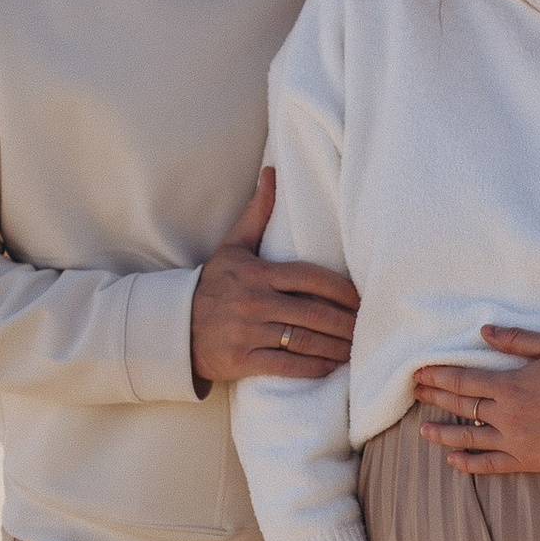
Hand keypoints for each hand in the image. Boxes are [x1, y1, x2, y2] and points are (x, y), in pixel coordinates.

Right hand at [192, 170, 359, 389]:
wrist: (175, 327)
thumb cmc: (212, 285)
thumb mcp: (232, 247)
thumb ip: (256, 213)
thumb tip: (272, 173)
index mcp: (258, 273)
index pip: (310, 277)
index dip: (341, 290)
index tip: (360, 299)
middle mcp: (254, 302)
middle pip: (313, 312)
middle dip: (344, 322)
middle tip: (364, 327)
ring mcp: (248, 332)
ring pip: (304, 340)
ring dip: (335, 346)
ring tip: (354, 348)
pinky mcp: (242, 360)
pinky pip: (287, 365)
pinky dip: (314, 367)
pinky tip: (331, 365)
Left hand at [412, 327, 539, 475]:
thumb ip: (516, 340)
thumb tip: (484, 332)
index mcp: (511, 385)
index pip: (462, 380)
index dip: (438, 375)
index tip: (419, 373)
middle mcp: (507, 415)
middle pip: (460, 406)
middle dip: (434, 398)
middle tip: (415, 393)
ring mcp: (516, 441)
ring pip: (468, 438)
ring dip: (442, 433)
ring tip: (423, 430)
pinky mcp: (528, 461)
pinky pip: (491, 465)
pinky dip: (469, 463)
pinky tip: (453, 461)